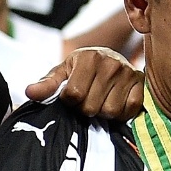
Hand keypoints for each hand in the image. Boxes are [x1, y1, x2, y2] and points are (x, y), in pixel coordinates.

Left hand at [28, 46, 145, 118]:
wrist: (112, 57)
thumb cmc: (83, 68)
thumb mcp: (63, 71)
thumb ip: (47, 83)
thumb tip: (29, 93)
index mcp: (88, 58)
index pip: (73, 96)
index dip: (69, 101)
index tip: (72, 95)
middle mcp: (110, 63)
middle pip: (91, 107)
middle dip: (86, 108)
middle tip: (88, 99)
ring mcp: (128, 73)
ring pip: (110, 112)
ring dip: (103, 112)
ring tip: (101, 100)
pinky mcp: (141, 84)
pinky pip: (129, 110)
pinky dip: (121, 113)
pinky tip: (116, 103)